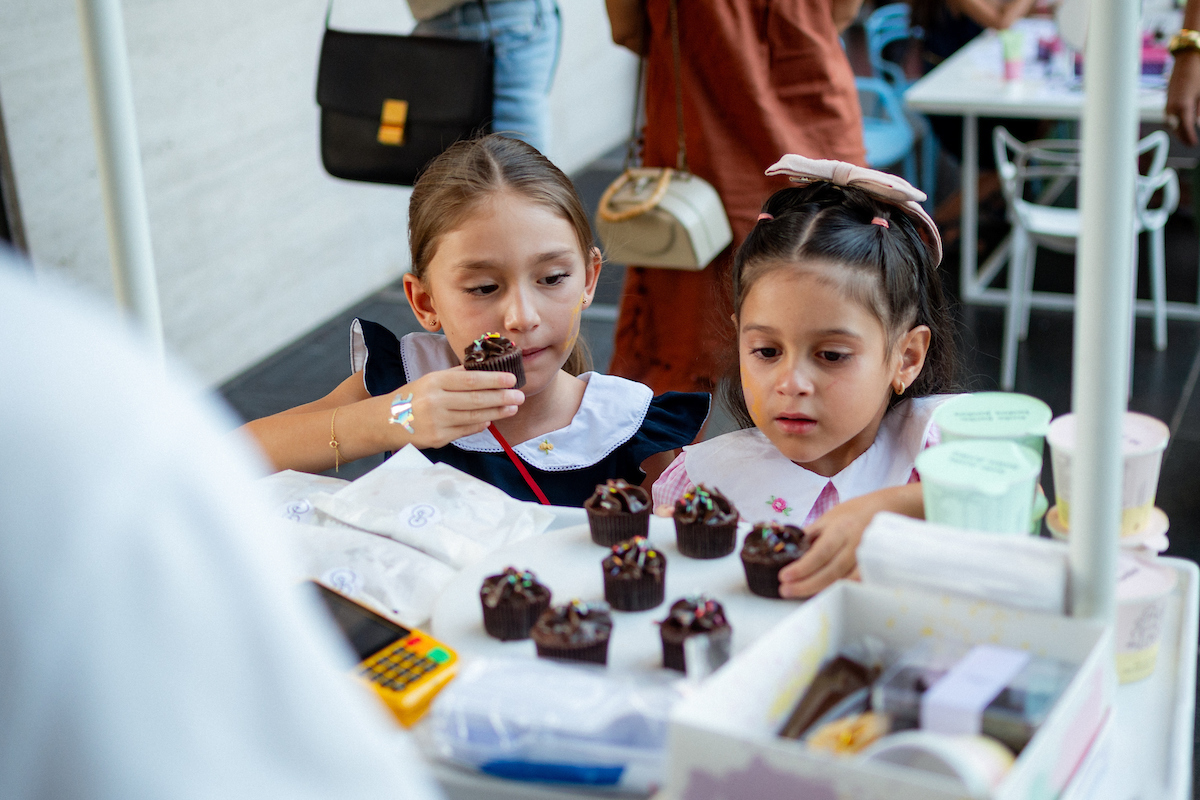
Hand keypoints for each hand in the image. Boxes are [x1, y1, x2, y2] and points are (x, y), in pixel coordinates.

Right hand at [393, 367, 522, 449]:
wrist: (387, 420)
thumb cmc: (414, 396)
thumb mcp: (431, 379)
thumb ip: (457, 375)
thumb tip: (485, 369)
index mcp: (435, 382)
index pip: (471, 380)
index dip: (494, 380)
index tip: (512, 379)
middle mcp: (435, 401)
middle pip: (475, 399)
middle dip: (501, 398)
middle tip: (519, 396)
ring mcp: (437, 422)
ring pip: (473, 417)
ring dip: (496, 412)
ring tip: (512, 408)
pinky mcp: (438, 438)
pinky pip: (465, 430)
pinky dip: (480, 425)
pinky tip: (491, 419)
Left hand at [777, 482, 923, 597]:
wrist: (889, 508)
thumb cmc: (855, 511)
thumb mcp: (830, 515)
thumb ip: (813, 532)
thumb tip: (792, 548)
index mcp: (841, 529)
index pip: (820, 552)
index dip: (802, 567)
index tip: (784, 576)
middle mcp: (855, 544)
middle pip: (831, 571)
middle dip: (807, 584)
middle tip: (786, 590)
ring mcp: (868, 557)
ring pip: (845, 581)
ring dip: (822, 590)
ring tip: (800, 595)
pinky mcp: (876, 566)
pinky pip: (858, 583)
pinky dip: (843, 590)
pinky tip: (826, 594)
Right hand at [1167, 50, 1199, 145]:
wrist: (1189, 58)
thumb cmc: (1199, 74)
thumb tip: (1198, 124)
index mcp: (1183, 107)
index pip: (1185, 128)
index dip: (1190, 138)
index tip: (1193, 144)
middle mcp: (1172, 107)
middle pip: (1176, 128)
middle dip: (1183, 136)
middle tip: (1191, 143)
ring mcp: (1168, 102)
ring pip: (1171, 122)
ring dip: (1178, 129)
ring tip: (1186, 134)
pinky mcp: (1168, 98)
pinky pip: (1169, 115)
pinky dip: (1175, 121)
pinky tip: (1181, 121)